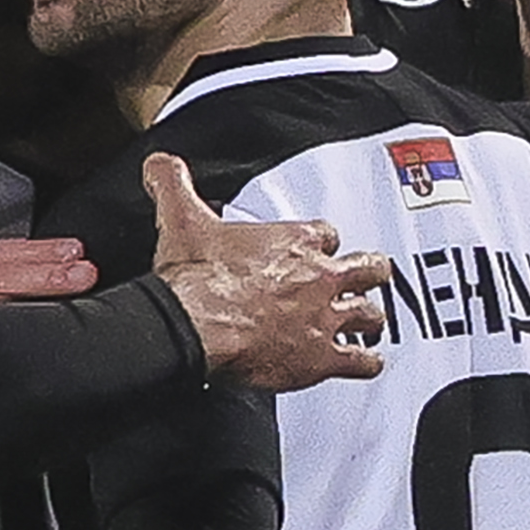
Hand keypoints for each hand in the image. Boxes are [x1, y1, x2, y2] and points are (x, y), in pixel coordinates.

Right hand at [144, 153, 388, 388]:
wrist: (197, 324)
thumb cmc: (199, 280)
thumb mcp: (182, 219)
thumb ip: (173, 184)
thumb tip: (160, 164)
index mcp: (293, 242)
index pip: (327, 233)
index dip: (324, 241)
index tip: (317, 248)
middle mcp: (318, 277)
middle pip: (367, 269)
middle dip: (367, 274)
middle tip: (362, 281)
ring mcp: (324, 318)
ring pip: (370, 316)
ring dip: (369, 320)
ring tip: (367, 326)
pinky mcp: (320, 358)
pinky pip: (362, 362)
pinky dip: (367, 363)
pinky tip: (366, 364)